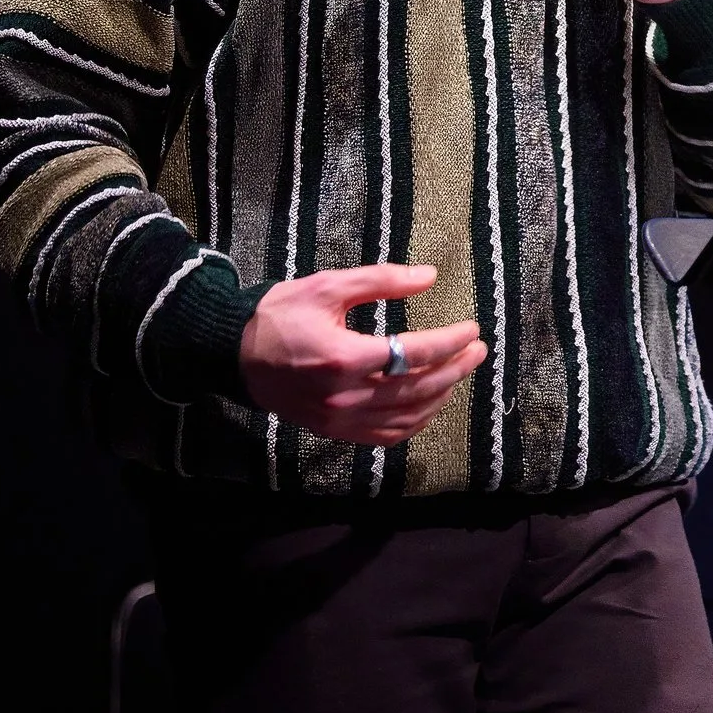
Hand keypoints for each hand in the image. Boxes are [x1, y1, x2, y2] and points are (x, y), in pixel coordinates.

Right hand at [240, 263, 484, 445]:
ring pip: (407, 416)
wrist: (233, 353)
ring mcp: (340, 420)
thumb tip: (429, 276)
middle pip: (417, 387)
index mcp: (344, 358)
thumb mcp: (328, 286)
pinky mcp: (335, 432)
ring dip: (441, 395)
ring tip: (459, 372)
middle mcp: (346, 396)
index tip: (473, 328)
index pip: (413, 353)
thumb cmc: (280, 315)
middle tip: (478, 350)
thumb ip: (381, 280)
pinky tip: (430, 405)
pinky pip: (386, 436)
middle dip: (455, 368)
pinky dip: (415, 423)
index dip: (450, 342)